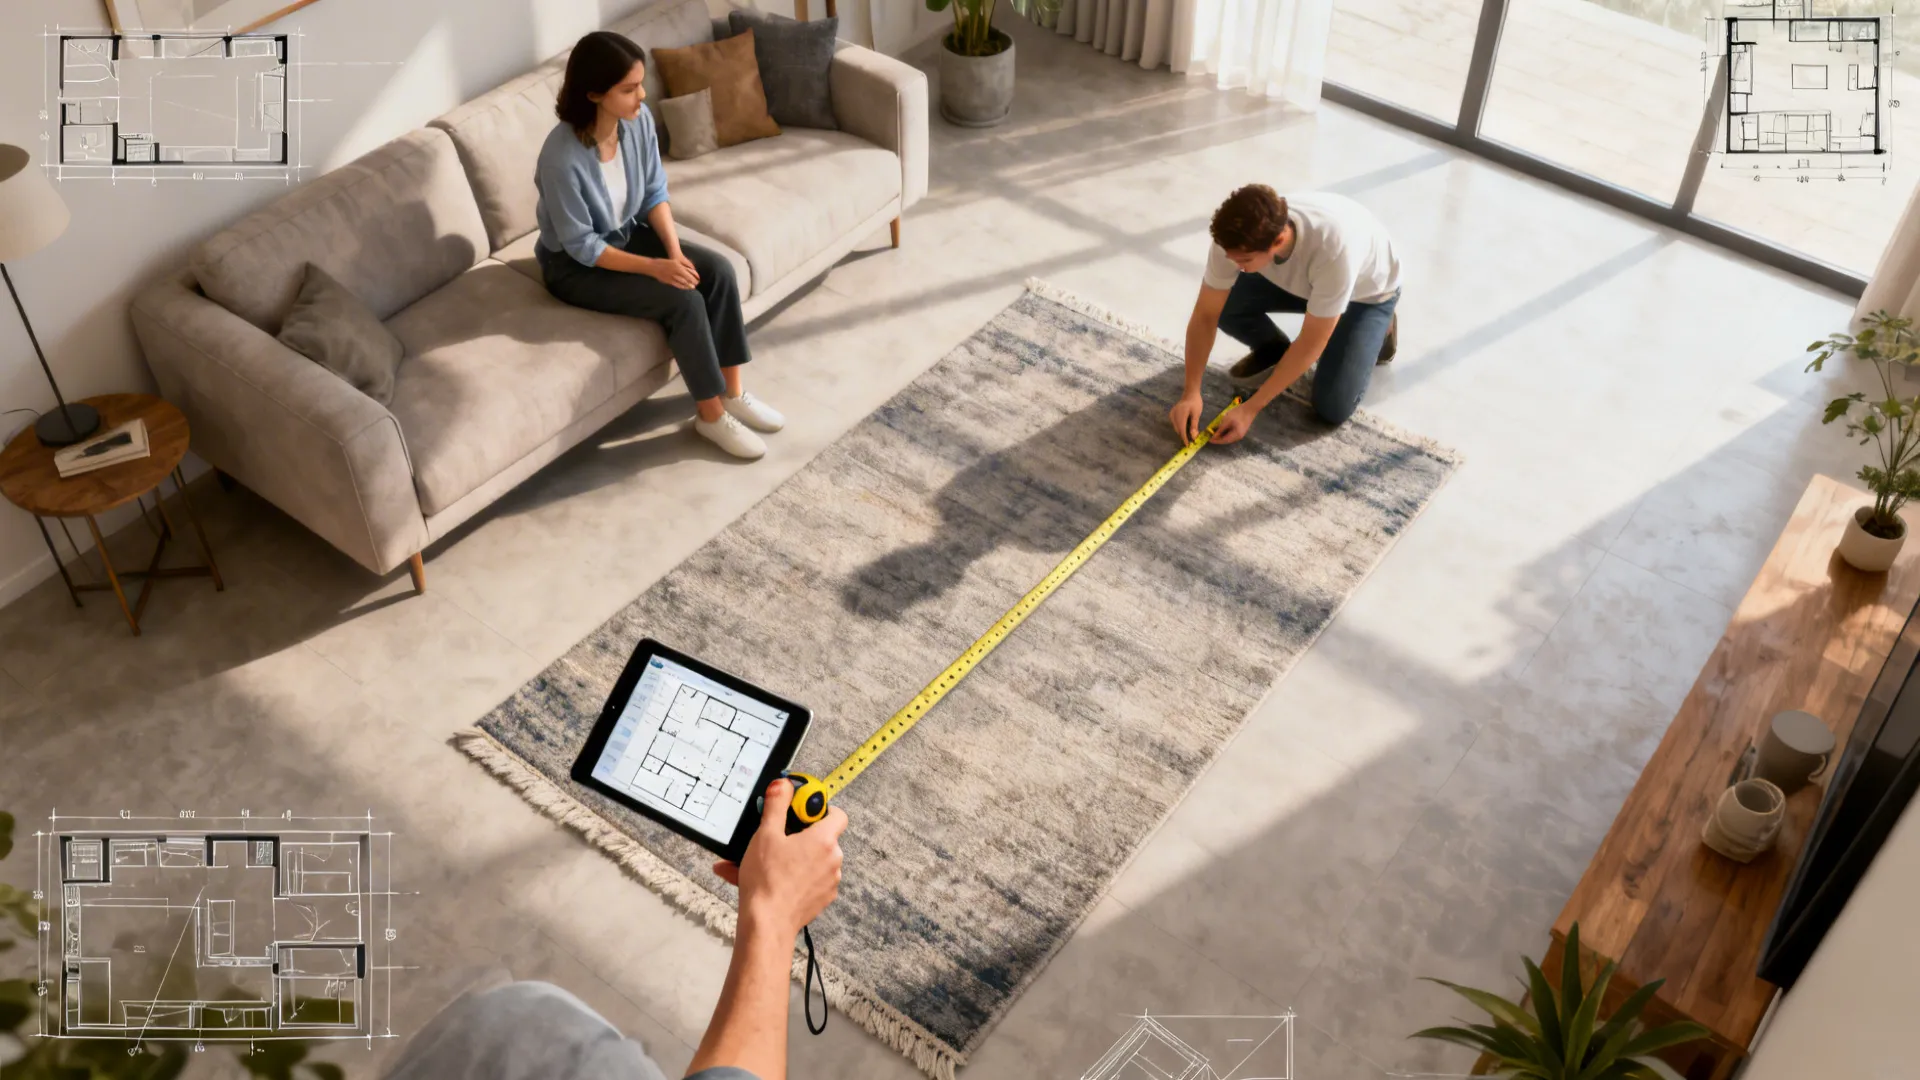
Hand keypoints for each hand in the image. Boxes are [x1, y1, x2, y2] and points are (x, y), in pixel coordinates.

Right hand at [647, 256, 698, 289]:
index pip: (688, 272)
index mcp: (677, 266)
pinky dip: (682, 287)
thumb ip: (682, 266)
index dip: (694, 277)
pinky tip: (685, 288)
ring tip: (693, 287)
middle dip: (693, 282)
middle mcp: (675, 271)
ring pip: (682, 282)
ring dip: (688, 285)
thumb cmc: (665, 262)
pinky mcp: (668, 281)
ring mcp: (671, 277)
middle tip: (697, 284)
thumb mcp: (674, 262)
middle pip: (686, 278)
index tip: (698, 279)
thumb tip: (691, 270)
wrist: (653, 266)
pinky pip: (677, 285)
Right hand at [715, 780, 847, 938]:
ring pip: (816, 861)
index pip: (838, 814)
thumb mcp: (766, 834)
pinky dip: (796, 878)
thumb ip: (776, 805)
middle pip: (824, 838)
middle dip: (803, 836)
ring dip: (798, 859)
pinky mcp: (823, 900)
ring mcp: (830, 882)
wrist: (767, 923)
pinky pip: (812, 881)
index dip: (821, 810)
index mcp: (824, 840)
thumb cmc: (767, 878)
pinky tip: (774, 881)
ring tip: (770, 864)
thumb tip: (783, 784)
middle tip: (778, 838)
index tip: (801, 812)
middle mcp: (834, 860)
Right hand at [1169, 392, 1205, 443]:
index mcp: (1180, 415)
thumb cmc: (1195, 403)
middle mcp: (1174, 415)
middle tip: (1191, 441)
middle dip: (1184, 436)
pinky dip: (1180, 427)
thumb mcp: (1196, 414)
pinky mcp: (1171, 414)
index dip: (1184, 439)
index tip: (1188, 445)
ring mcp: (1172, 414)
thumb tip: (1193, 437)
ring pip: (1176, 427)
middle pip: (1178, 429)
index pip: (1181, 430)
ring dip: (1182, 432)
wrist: (1190, 393)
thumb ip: (1194, 426)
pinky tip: (1186, 427)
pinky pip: (1175, 424)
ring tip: (1189, 435)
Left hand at [1211, 402, 1256, 443]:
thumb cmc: (1238, 413)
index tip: (1208, 440)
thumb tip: (1214, 435)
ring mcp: (1240, 434)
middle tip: (1210, 437)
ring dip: (1222, 436)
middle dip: (1218, 439)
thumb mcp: (1227, 420)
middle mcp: (1239, 437)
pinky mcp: (1241, 431)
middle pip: (1226, 440)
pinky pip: (1231, 435)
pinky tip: (1222, 431)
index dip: (1216, 441)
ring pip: (1229, 438)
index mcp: (1236, 435)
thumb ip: (1220, 429)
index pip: (1224, 441)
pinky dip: (1226, 434)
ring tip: (1215, 434)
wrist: (1250, 408)